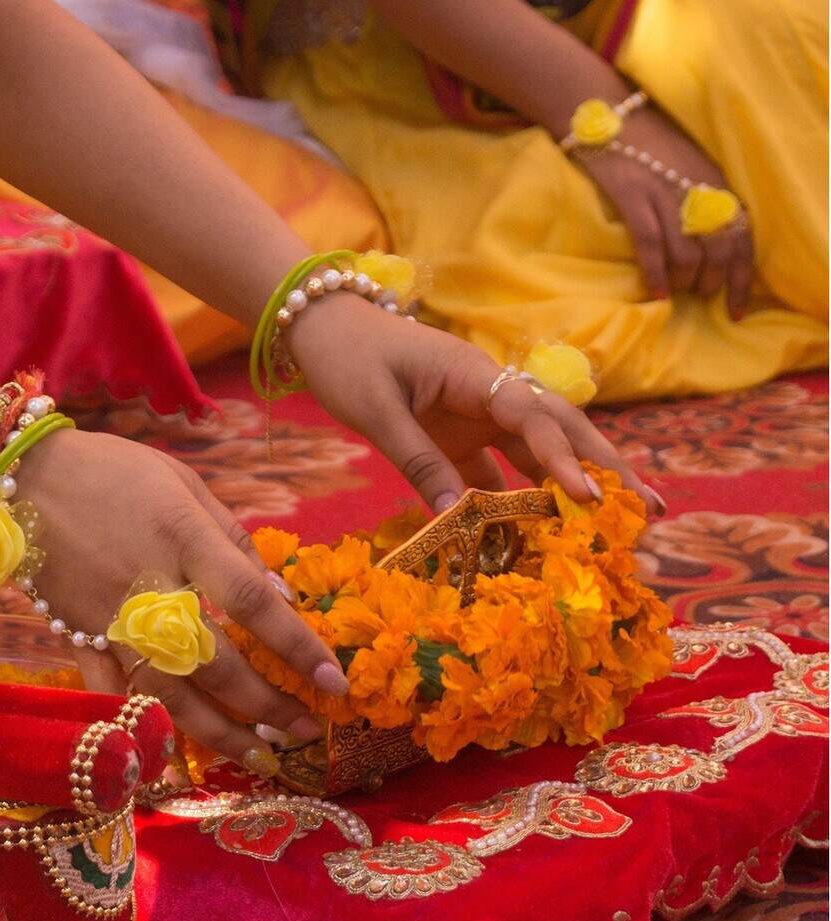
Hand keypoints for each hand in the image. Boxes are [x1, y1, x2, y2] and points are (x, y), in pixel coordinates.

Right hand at [20, 428, 346, 776]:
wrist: (18, 475)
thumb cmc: (113, 471)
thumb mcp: (185, 485)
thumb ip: (235, 541)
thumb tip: (279, 598)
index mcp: (185, 540)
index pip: (253, 604)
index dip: (297, 648)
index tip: (334, 683)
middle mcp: (151, 588)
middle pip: (217, 665)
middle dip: (268, 707)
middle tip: (307, 730)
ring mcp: (110, 620)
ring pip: (169, 696)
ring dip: (219, 734)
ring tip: (260, 757)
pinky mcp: (77, 637)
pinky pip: (113, 696)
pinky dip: (142, 731)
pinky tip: (173, 762)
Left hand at [287, 294, 665, 514]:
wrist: (323, 328)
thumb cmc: (348, 358)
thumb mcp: (376, 411)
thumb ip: (418, 460)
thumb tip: (459, 518)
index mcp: (475, 375)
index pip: (534, 418)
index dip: (565, 460)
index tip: (593, 500)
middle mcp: (490, 394)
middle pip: (562, 430)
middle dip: (608, 469)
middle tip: (653, 509)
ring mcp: (479, 415)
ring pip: (539, 452)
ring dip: (575, 488)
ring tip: (616, 528)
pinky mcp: (460, 434)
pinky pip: (498, 471)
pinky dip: (519, 502)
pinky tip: (539, 537)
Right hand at [578, 107, 751, 318]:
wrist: (610, 113)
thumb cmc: (647, 144)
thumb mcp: (689, 169)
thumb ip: (702, 202)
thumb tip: (709, 248)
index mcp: (716, 183)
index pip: (742, 237)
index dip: (741, 279)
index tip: (736, 310)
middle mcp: (698, 190)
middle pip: (718, 251)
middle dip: (711, 283)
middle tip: (697, 295)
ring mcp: (666, 193)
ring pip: (687, 254)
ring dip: (682, 283)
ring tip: (673, 291)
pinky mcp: (634, 196)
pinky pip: (650, 246)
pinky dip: (655, 275)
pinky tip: (655, 292)